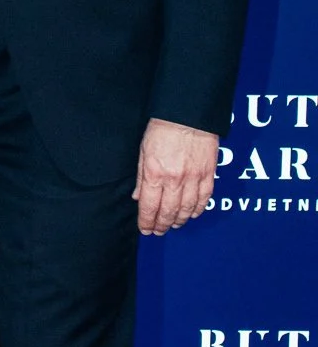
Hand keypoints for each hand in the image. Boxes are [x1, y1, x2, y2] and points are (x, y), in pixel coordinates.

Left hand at [133, 117, 217, 235]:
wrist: (188, 115)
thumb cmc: (162, 129)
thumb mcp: (143, 151)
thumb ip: (142, 177)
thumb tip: (138, 197)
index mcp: (155, 174)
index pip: (149, 207)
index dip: (147, 221)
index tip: (145, 229)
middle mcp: (174, 179)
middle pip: (168, 211)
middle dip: (162, 225)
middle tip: (158, 231)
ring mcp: (193, 178)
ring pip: (187, 209)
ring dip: (179, 220)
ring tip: (173, 225)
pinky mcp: (208, 174)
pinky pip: (204, 199)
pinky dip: (197, 210)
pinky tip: (191, 214)